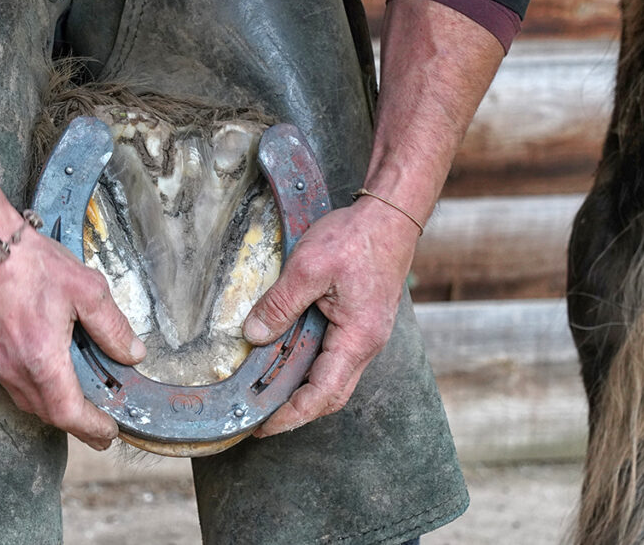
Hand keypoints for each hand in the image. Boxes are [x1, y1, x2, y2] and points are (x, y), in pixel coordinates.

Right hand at [0, 226, 145, 450]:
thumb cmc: (30, 263)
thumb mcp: (86, 289)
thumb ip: (112, 327)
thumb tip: (132, 353)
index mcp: (41, 359)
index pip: (68, 413)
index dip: (91, 428)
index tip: (108, 432)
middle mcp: (12, 369)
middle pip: (47, 413)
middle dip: (76, 424)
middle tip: (99, 428)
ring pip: (26, 401)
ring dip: (52, 407)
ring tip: (76, 404)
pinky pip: (9, 384)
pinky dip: (32, 388)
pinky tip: (45, 374)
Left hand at [242, 197, 419, 436]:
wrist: (389, 215)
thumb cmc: (356, 238)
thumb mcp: (309, 267)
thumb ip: (280, 304)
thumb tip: (254, 336)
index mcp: (357, 338)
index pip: (323, 394)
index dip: (292, 415)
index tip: (263, 426)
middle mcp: (366, 344)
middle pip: (331, 394)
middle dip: (296, 412)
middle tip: (259, 417)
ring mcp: (364, 334)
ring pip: (333, 377)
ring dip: (302, 390)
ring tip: (267, 395)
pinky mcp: (359, 322)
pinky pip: (334, 356)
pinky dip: (309, 367)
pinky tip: (285, 360)